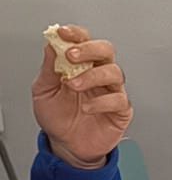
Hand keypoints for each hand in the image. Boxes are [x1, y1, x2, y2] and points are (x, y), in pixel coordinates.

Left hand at [32, 26, 132, 167]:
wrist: (67, 146)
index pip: (83, 40)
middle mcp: (98, 74)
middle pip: (105, 50)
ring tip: (74, 86)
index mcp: (81, 65)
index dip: (76, 34)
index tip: (63, 33)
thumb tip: (50, 46)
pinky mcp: (120, 110)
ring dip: (92, 76)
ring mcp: (111, 90)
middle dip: (89, 49)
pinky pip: (118, 99)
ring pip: (114, 72)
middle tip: (72, 56)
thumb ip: (48, 69)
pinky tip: (87, 107)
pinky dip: (101, 102)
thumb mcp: (43, 92)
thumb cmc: (58, 118)